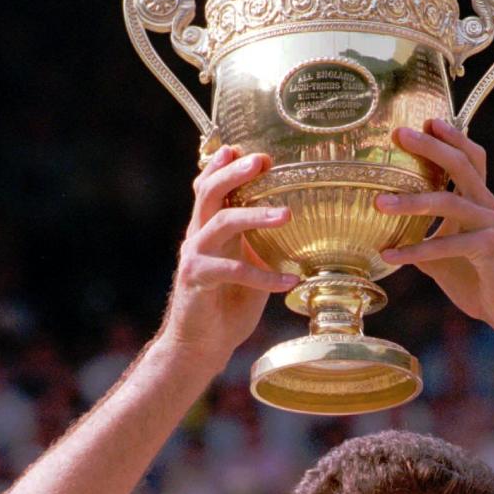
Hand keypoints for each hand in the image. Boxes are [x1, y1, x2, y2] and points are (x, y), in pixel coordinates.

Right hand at [159, 146, 297, 363]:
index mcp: (210, 227)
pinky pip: (232, 270)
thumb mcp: (249, 264)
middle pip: (210, 192)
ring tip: (287, 214)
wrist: (202, 344)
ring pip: (221, 222)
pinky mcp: (197, 279)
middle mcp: (198, 235)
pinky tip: (289, 281)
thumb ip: (260, 242)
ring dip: (256, 215)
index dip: (225, 165)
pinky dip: (264, 275)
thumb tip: (298, 222)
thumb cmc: (230, 303)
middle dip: (234, 173)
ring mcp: (194, 256)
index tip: (250, 149)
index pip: (210, 186)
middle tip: (261, 161)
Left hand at [377, 119, 493, 333]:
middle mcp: (486, 206)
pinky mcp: (489, 250)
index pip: (469, 157)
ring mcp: (490, 226)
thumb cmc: (478, 279)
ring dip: (410, 201)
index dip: (450, 136)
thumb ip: (421, 238)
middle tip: (398, 135)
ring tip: (378, 202)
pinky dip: (416, 250)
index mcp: (479, 201)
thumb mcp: (444, 254)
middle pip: (461, 164)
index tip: (423, 120)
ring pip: (449, 202)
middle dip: (430, 147)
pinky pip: (447, 245)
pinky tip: (390, 255)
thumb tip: (384, 236)